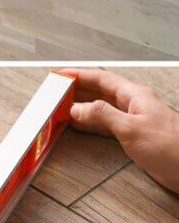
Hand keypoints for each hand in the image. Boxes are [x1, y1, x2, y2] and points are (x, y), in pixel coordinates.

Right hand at [63, 69, 178, 193]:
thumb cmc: (172, 148)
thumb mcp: (131, 128)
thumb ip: (102, 115)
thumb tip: (77, 108)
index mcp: (135, 96)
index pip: (101, 79)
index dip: (79, 75)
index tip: (61, 75)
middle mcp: (133, 104)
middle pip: (99, 91)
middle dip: (77, 90)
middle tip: (56, 91)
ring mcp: (133, 119)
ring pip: (101, 107)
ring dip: (81, 106)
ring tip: (62, 106)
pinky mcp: (133, 135)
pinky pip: (105, 124)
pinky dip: (89, 123)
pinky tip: (79, 125)